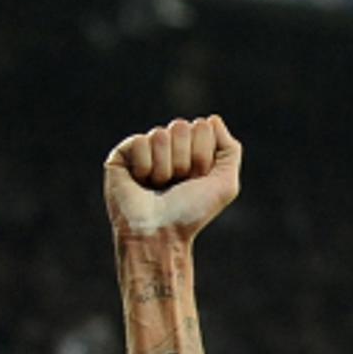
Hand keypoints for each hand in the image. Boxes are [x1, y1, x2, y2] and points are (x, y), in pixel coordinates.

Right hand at [104, 115, 241, 240]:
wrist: (161, 234)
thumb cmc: (192, 213)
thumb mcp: (225, 184)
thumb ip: (230, 149)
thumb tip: (213, 119)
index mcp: (191, 150)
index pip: (202, 126)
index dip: (203, 156)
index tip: (197, 180)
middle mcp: (168, 147)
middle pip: (181, 126)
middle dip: (184, 159)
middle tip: (178, 184)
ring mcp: (144, 149)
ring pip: (160, 134)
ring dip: (165, 167)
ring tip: (159, 186)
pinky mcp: (122, 155)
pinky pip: (139, 142)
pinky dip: (145, 167)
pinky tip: (141, 182)